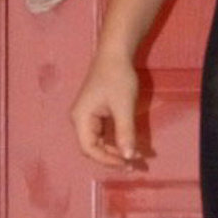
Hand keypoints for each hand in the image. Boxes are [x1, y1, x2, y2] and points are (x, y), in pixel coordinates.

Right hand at [69, 53, 139, 168]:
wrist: (116, 54)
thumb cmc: (117, 77)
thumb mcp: (124, 106)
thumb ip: (125, 132)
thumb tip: (128, 157)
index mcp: (81, 118)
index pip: (89, 149)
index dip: (107, 160)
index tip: (127, 163)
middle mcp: (81, 120)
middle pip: (93, 148)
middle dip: (113, 157)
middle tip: (135, 163)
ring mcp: (88, 116)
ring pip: (100, 142)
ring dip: (116, 150)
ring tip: (137, 156)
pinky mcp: (97, 113)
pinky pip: (105, 133)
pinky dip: (117, 140)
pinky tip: (131, 144)